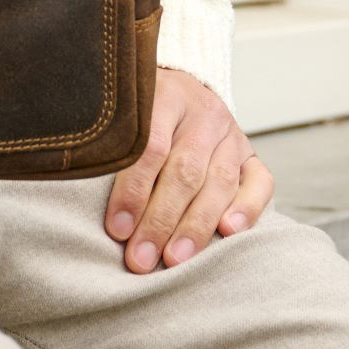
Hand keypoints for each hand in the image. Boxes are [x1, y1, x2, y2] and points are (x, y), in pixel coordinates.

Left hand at [105, 68, 273, 271]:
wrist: (179, 89)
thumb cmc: (139, 115)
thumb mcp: (122, 114)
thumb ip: (110, 144)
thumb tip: (87, 194)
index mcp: (166, 95)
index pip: (150, 146)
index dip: (133, 191)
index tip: (116, 229)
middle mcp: (203, 111)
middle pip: (185, 170)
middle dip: (160, 220)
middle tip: (140, 259)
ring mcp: (231, 134)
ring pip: (219, 181)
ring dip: (196, 225)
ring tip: (174, 260)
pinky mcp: (251, 156)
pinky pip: (260, 183)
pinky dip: (248, 209)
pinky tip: (229, 233)